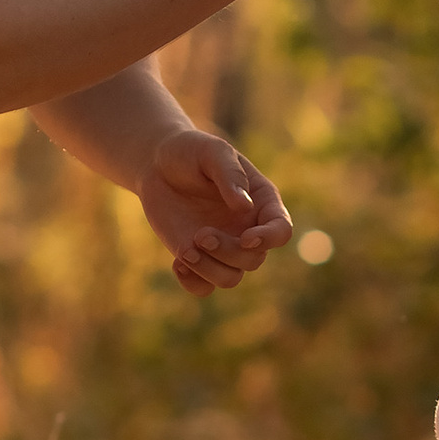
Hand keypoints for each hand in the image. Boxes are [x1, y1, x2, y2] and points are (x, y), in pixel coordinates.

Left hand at [138, 129, 292, 294]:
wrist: (158, 165)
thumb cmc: (191, 152)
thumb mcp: (212, 152)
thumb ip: (230, 175)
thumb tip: (244, 207)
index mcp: (261, 202)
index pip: (280, 230)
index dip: (269, 239)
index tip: (246, 237)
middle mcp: (247, 229)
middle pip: (253, 259)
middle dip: (228, 252)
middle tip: (200, 235)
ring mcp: (223, 247)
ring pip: (230, 278)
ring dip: (209, 270)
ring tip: (186, 252)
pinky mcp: (199, 258)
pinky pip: (204, 287)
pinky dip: (193, 283)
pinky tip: (178, 263)